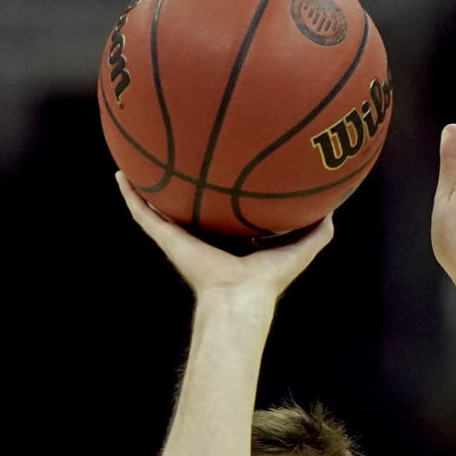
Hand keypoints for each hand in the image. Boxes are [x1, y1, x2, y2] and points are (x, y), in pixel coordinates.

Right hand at [115, 172, 333, 302]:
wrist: (241, 298)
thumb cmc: (269, 279)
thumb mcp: (300, 248)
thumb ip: (317, 229)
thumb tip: (334, 204)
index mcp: (230, 240)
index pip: (223, 213)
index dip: (221, 194)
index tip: (221, 170)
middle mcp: (204, 237)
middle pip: (189, 207)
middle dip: (182, 186)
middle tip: (176, 157)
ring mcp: (183, 239)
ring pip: (160, 208)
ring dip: (146, 187)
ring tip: (135, 161)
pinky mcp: (169, 240)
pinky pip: (145, 214)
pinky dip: (131, 196)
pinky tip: (121, 175)